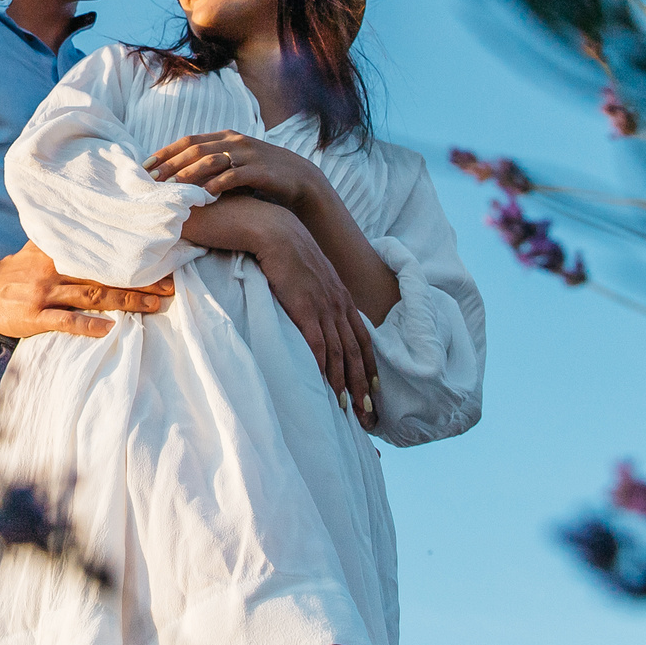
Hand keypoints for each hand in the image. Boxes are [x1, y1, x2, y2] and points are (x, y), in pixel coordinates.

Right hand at [0, 241, 172, 340]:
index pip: (102, 253)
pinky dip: (88, 325)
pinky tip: (110, 329)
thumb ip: (65, 243)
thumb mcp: (37, 248)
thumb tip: (91, 229)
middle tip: (171, 286)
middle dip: (140, 281)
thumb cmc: (13, 271)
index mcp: (59, 253)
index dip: (133, 258)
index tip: (162, 260)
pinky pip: (65, 321)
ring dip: (126, 301)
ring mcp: (45, 295)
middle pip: (105, 274)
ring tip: (154, 305)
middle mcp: (55, 271)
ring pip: (92, 296)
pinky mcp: (35, 317)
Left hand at [146, 130, 332, 211]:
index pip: (188, 140)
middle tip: (150, 178)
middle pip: (195, 149)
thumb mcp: (236, 163)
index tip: (145, 165)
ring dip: (188, 173)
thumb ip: (213, 164)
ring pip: (211, 160)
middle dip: (171, 164)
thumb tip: (180, 174)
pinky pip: (234, 175)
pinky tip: (204, 195)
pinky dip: (217, 184)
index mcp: (226, 137)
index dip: (166, 152)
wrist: (300, 179)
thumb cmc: (262, 174)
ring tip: (170, 187)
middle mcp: (234, 141)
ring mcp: (248, 154)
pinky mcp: (260, 170)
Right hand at [250, 211, 379, 432]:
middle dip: (364, 386)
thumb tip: (307, 310)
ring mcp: (324, 305)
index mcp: (341, 296)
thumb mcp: (306, 273)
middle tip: (370, 416)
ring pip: (341, 353)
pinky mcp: (305, 307)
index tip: (374, 392)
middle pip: (356, 352)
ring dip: (346, 385)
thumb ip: (312, 293)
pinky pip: (318, 344)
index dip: (368, 367)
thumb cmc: (282, 248)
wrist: (271, 228)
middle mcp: (338, 303)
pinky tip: (325, 388)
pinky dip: (324, 369)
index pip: (362, 338)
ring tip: (349, 412)